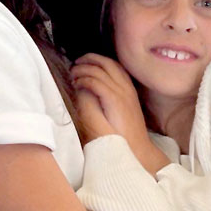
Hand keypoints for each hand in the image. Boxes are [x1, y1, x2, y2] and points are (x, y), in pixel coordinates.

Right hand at [71, 53, 169, 174]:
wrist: (139, 149)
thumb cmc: (117, 142)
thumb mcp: (99, 128)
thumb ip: (89, 107)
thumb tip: (80, 90)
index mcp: (115, 98)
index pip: (95, 76)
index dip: (80, 76)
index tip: (70, 81)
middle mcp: (124, 90)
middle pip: (105, 65)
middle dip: (87, 62)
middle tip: (73, 66)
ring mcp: (130, 89)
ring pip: (113, 64)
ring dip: (97, 60)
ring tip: (83, 62)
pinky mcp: (132, 92)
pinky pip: (120, 70)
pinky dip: (107, 64)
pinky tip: (99, 68)